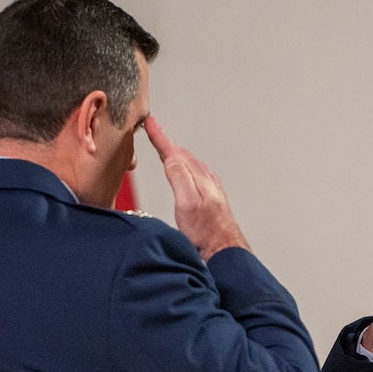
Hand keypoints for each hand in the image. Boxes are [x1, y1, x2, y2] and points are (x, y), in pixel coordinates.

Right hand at [145, 117, 249, 261]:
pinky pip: (189, 173)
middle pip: (180, 153)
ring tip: (162, 144)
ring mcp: (206, 187)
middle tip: (152, 128)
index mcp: (197, 176)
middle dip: (165, 140)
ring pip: (186, 163)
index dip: (160, 136)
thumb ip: (179, 177)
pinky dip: (179, 166)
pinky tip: (177, 170)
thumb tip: (170, 156)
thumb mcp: (188, 202)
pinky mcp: (206, 198)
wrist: (223, 249)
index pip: (174, 150)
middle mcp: (204, 178)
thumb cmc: (206, 231)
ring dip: (172, 152)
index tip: (149, 122)